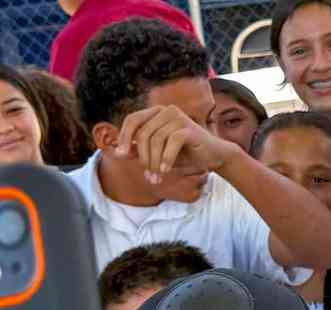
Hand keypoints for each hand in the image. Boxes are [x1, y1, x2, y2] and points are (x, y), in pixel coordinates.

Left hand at [115, 105, 237, 184]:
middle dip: (143, 157)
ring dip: (154, 162)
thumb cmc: (184, 154)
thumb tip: (118, 152)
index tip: (121, 155)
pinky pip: (172, 142)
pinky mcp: (190, 127)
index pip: (133, 120)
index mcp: (156, 113)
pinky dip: (167, 158)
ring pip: (157, 139)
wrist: (212, 156)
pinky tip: (166, 170)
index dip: (124, 137)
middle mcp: (166, 111)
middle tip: (148, 175)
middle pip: (144, 133)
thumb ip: (139, 150)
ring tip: (157, 177)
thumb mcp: (157, 154)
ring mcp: (179, 117)